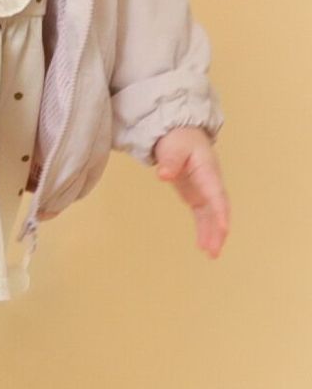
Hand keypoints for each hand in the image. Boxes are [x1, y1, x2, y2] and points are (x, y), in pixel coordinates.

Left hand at [153, 126, 230, 258]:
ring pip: (212, 216)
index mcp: (208, 171)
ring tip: (211, 255)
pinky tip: (203, 246)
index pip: (216, 194)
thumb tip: (164, 175)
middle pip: (218, 209)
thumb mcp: (173, 147)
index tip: (223, 228)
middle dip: (218, 230)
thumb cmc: (179, 139)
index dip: (220, 212)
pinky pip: (203, 215)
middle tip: (214, 250)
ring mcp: (205, 190)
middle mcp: (211, 183)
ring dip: (212, 234)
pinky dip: (204, 229)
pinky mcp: (196, 195)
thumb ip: (170, 162)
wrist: (180, 133)